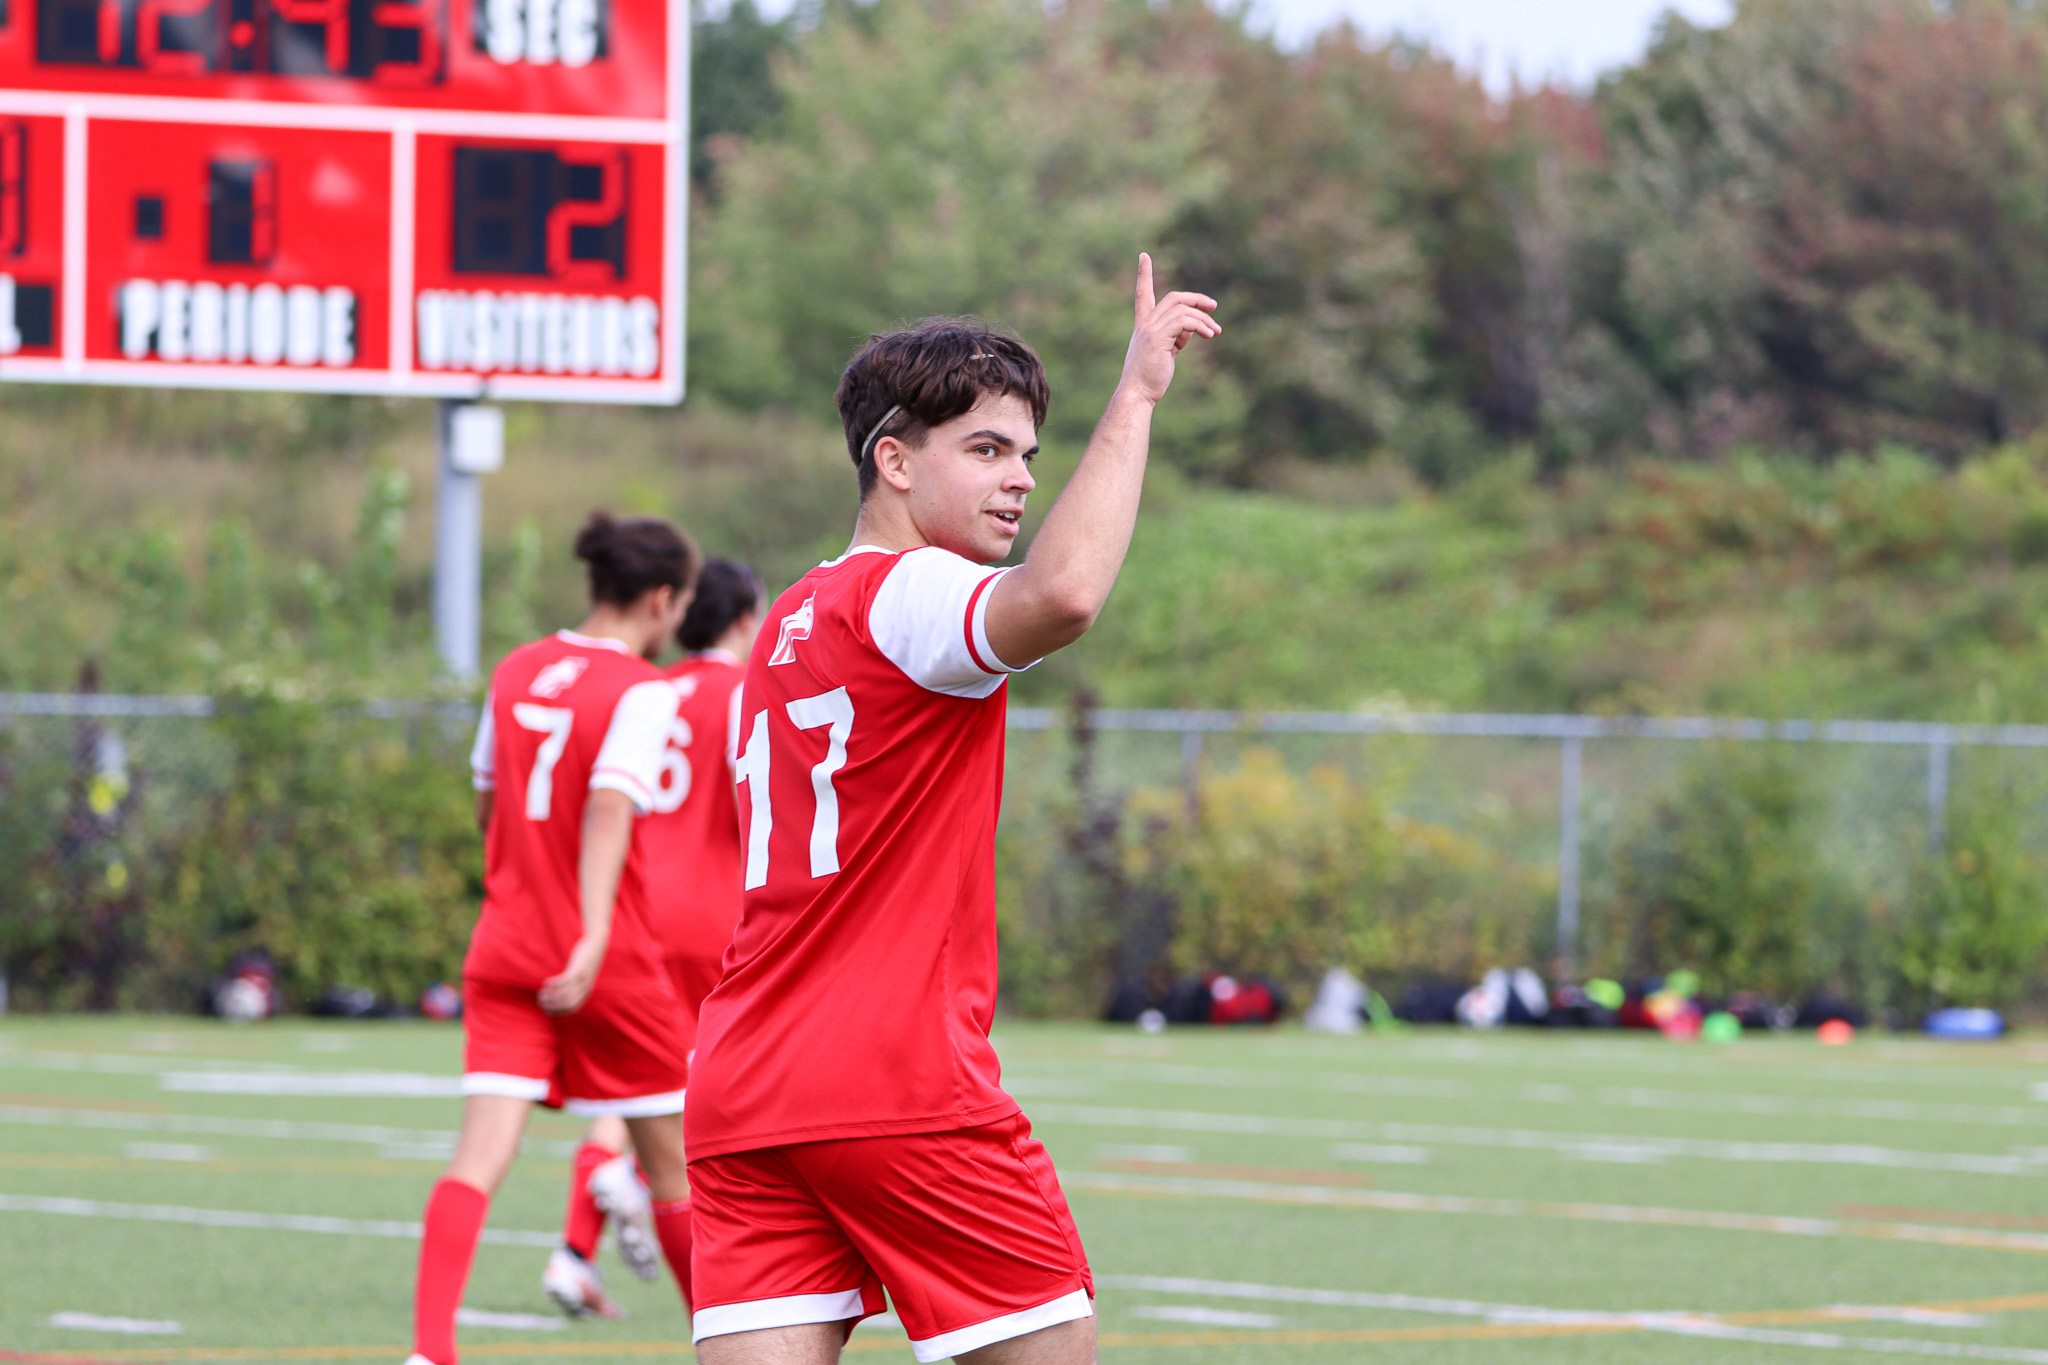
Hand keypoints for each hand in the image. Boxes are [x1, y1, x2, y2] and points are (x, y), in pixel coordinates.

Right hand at [539, 936, 606, 1014]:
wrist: (596, 945)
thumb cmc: (586, 961)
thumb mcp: (582, 976)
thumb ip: (576, 985)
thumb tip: (560, 994)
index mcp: (586, 992)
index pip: (571, 1009)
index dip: (557, 1011)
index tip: (545, 1009)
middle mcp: (585, 988)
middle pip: (567, 1004)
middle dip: (552, 1005)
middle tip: (541, 1000)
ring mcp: (582, 980)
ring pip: (565, 994)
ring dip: (551, 996)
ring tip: (542, 993)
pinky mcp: (578, 970)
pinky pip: (564, 981)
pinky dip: (554, 984)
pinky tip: (546, 982)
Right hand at [1118, 252, 1220, 405]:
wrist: (1137, 394)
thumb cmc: (1150, 378)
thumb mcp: (1165, 353)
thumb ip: (1177, 337)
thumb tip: (1193, 327)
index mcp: (1143, 326)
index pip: (1143, 294)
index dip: (1144, 275)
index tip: (1143, 256)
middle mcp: (1145, 324)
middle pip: (1173, 298)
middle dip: (1196, 298)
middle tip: (1214, 307)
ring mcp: (1151, 329)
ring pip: (1183, 309)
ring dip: (1204, 318)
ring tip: (1215, 331)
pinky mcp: (1158, 338)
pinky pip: (1184, 321)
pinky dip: (1200, 325)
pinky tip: (1209, 335)